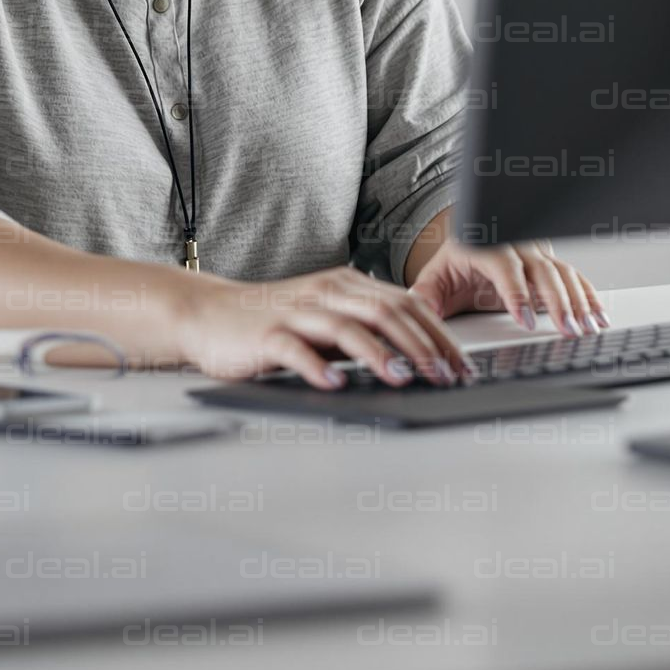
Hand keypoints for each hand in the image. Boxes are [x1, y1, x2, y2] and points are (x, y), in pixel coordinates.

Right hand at [175, 264, 475, 390]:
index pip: (404, 304)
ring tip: (402, 378)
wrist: (208, 313)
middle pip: (383, 313)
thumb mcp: (326, 316)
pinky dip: (317, 367)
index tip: (462, 366)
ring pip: (345, 328)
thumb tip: (418, 355)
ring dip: (377, 354)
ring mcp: (296, 313)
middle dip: (419, 345)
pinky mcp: (267, 334)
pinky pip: (295, 350)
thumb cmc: (271, 320)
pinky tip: (334, 385)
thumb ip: (364, 326)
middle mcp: (325, 293)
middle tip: (444, 376)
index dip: (437, 334)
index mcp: (345, 285)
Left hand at [408, 233, 609, 336]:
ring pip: (563, 273)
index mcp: (486, 246)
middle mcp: (516, 247)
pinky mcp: (551, 264)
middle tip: (568, 329)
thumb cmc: (457, 261)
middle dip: (558, 301)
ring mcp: (537, 253)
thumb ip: (427, 294)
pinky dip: (588, 295)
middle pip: (542, 270)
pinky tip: (598, 315)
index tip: (524, 318)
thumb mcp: (436, 275)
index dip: (516, 292)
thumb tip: (417, 309)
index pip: (504, 267)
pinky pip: (573, 276)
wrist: (472, 240)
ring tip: (588, 326)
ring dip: (579, 301)